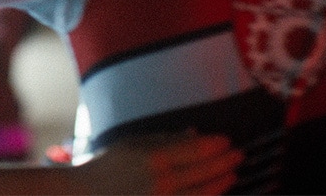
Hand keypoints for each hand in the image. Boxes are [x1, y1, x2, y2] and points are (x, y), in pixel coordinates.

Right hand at [80, 131, 242, 194]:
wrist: (86, 195)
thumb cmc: (108, 166)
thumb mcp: (134, 144)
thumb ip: (165, 140)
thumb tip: (196, 135)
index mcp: (154, 158)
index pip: (197, 149)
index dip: (216, 145)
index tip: (227, 141)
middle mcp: (162, 182)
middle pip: (205, 171)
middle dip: (225, 162)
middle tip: (239, 155)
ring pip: (204, 194)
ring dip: (222, 182)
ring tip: (231, 174)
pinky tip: (214, 192)